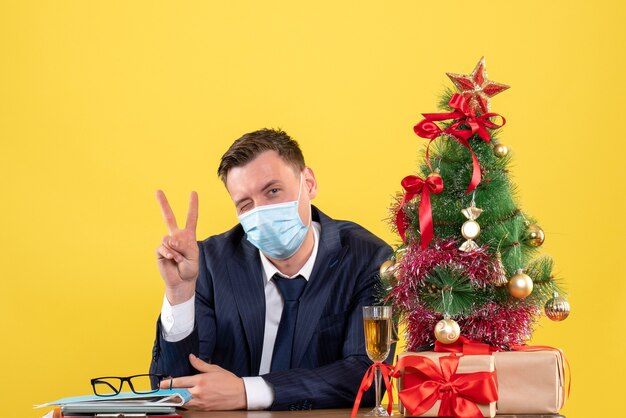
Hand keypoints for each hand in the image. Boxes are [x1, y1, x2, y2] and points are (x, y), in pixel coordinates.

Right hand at [156, 190, 198, 304]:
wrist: (181, 280)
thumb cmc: (189, 268)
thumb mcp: (192, 255)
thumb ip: (183, 245)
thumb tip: (169, 239)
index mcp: (187, 235)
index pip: (191, 218)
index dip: (192, 205)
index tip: (193, 192)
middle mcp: (176, 236)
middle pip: (169, 217)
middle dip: (163, 203)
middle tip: (157, 190)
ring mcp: (167, 243)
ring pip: (169, 239)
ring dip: (177, 251)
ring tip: (180, 259)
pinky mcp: (160, 250)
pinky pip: (164, 248)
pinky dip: (170, 254)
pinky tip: (173, 259)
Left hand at [161, 354, 246, 410]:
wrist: (240, 394)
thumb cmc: (229, 381)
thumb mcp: (214, 369)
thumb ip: (200, 364)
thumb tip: (191, 357)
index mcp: (201, 380)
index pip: (180, 382)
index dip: (168, 383)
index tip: (162, 384)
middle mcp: (199, 392)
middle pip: (178, 394)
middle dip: (167, 393)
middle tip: (160, 392)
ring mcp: (201, 402)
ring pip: (182, 402)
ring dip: (174, 399)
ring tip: (168, 396)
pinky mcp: (203, 408)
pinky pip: (190, 407)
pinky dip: (184, 404)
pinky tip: (181, 401)